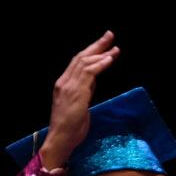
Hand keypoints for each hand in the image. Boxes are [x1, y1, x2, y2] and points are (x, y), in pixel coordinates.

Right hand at [40, 31, 119, 170]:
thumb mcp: (78, 106)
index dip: (90, 52)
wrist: (61, 140)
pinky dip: (100, 64)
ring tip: (114, 47)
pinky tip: (110, 59)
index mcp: (62, 85)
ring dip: (102, 53)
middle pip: (81, 57)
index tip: (103, 45)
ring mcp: (69, 86)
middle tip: (110, 35)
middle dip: (96, 45)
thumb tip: (93, 83)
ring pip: (86, 62)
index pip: (76, 63)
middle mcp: (64, 82)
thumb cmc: (70, 129)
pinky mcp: (76, 92)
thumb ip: (84, 92)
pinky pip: (90, 72)